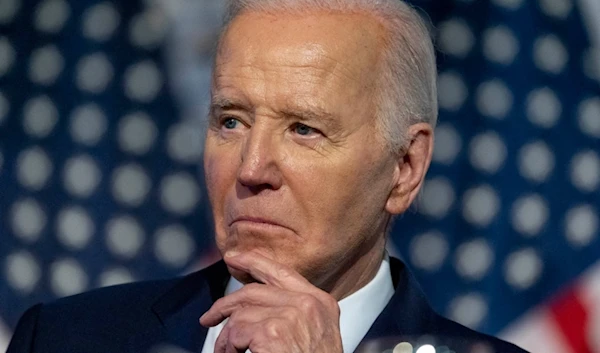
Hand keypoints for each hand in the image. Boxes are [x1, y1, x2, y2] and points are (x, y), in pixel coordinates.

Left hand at [199, 251, 342, 352]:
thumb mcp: (314, 333)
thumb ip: (293, 312)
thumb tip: (255, 303)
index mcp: (321, 302)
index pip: (281, 271)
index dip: (253, 261)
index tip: (234, 258)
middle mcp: (308, 304)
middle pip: (254, 291)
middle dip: (226, 304)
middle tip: (210, 317)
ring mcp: (291, 316)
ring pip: (241, 313)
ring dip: (226, 336)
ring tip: (225, 352)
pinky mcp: (273, 333)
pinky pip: (236, 332)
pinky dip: (227, 347)